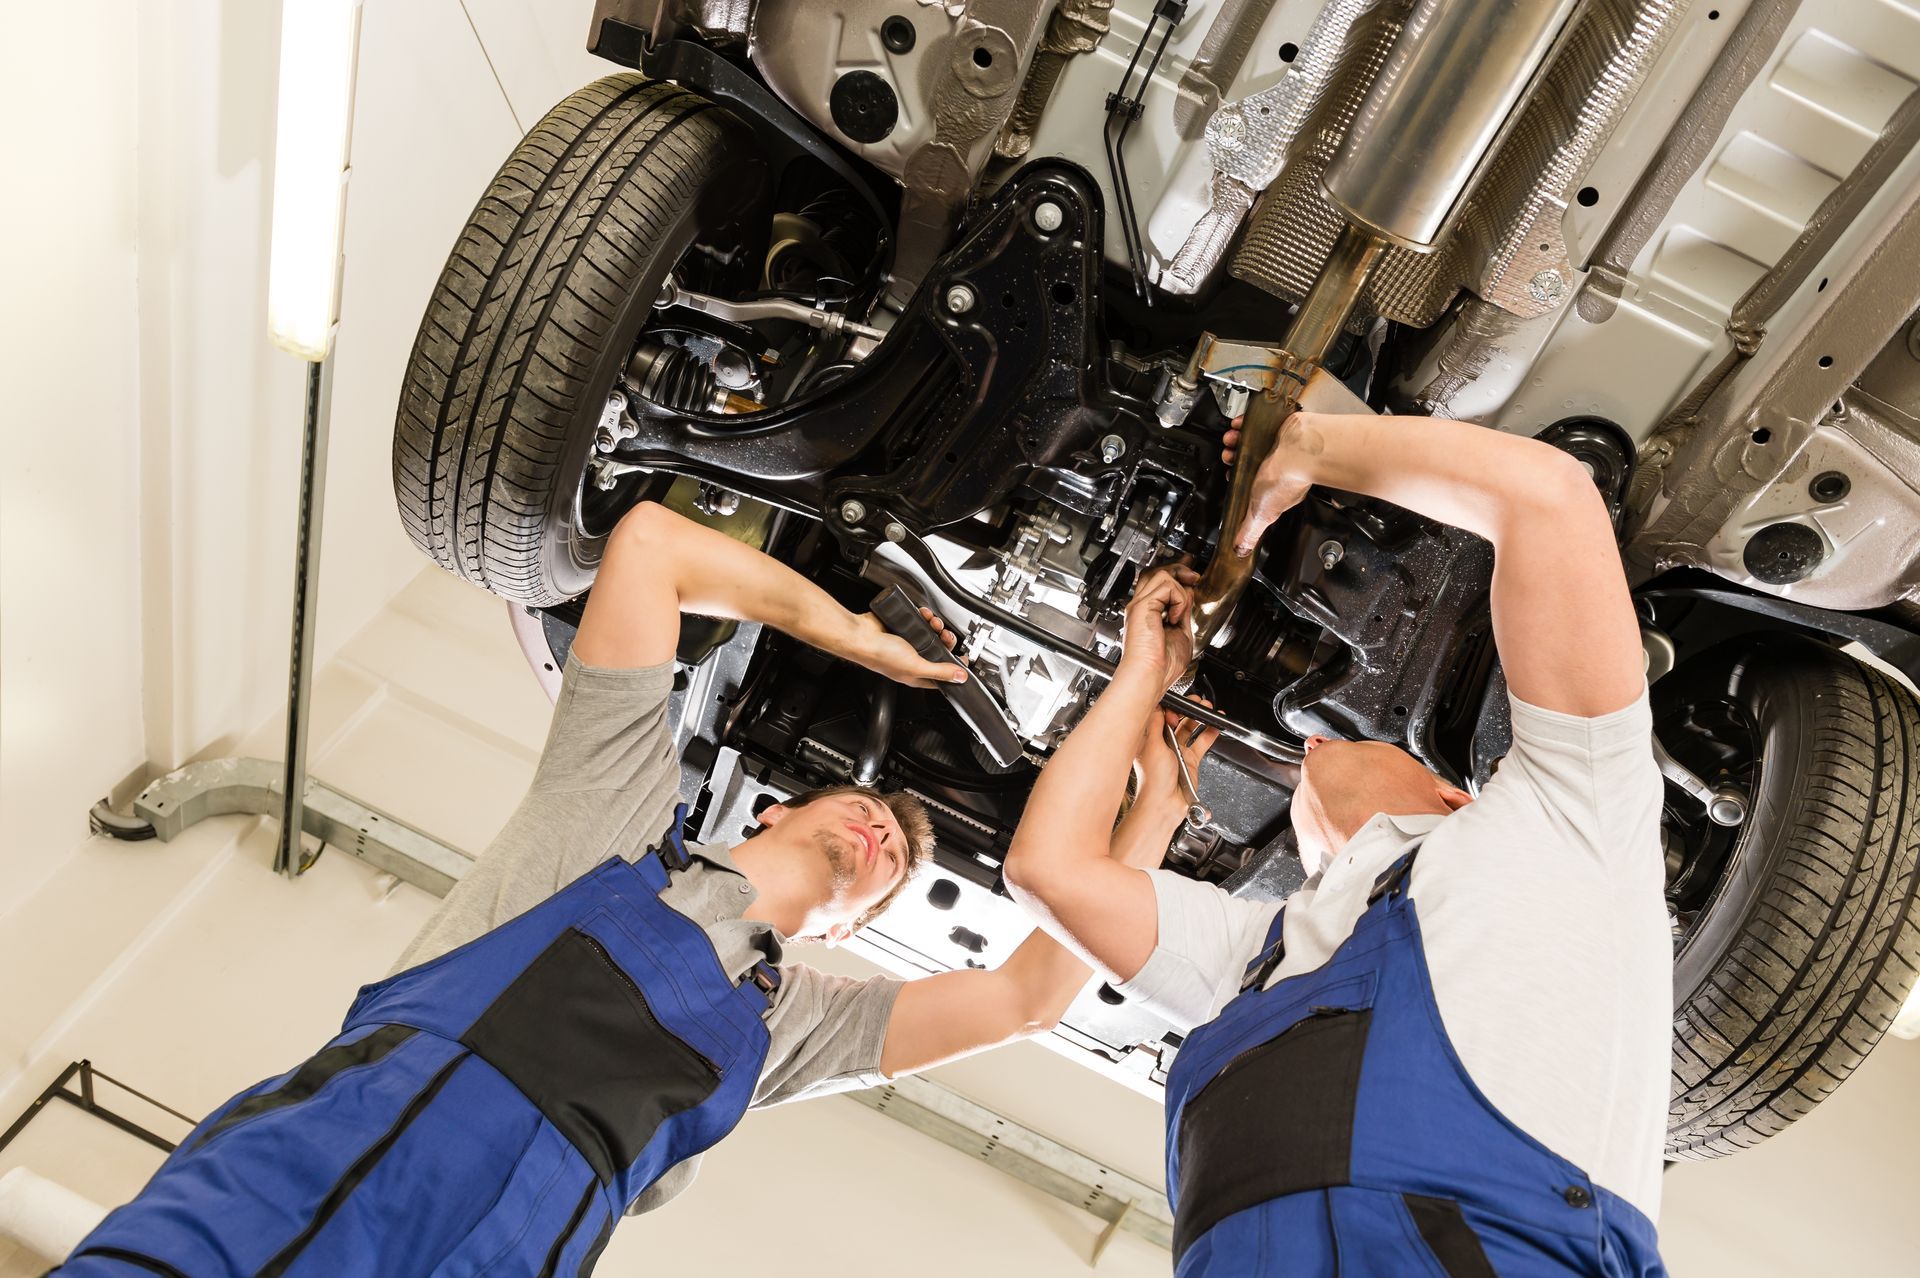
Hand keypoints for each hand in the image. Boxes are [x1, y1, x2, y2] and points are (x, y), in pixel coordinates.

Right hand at [850, 607, 970, 688]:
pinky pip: (919, 621)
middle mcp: (912, 659)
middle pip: (938, 650)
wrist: (861, 635)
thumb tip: (960, 677)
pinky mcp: (902, 628)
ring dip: (936, 625)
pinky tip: (923, 614)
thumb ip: (940, 671)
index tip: (964, 660)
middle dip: (946, 640)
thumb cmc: (880, 655)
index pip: (941, 675)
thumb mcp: (916, 666)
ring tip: (933, 622)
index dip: (954, 668)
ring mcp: (907, 643)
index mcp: (916, 674)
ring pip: (930, 634)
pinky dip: (924, 616)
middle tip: (946, 635)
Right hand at [1118, 565, 1197, 692]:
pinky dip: (1179, 599)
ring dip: (1179, 586)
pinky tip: (1176, 617)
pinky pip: (1166, 585)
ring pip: (1161, 573)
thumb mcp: (1181, 633)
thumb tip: (1188, 595)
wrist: (1149, 676)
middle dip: (1178, 570)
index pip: (1158, 584)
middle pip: (1156, 572)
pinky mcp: (1143, 606)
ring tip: (1183, 607)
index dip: (1176, 576)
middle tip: (1194, 578)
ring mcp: (1140, 605)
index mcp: (1147, 614)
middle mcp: (1141, 607)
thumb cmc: (1161, 666)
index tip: (1191, 577)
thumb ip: (1183, 613)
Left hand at [1133, 700, 1220, 812]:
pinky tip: (1215, 726)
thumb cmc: (1154, 780)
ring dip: (1199, 718)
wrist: (1166, 803)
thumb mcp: (1152, 746)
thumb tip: (1156, 707)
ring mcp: (1178, 752)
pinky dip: (1209, 733)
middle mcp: (1163, 744)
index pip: (1160, 716)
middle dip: (1187, 710)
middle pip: (1177, 721)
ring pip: (1190, 730)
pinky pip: (1201, 743)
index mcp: (1149, 739)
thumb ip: (1155, 725)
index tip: (1177, 706)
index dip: (1170, 709)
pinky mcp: (1190, 760)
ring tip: (1207, 709)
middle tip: (1196, 702)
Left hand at [1220, 369, 1353, 554]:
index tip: (1228, 475)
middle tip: (1227, 455)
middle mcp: (1277, 467)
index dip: (1236, 479)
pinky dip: (1245, 424)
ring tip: (1230, 439)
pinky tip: (1239, 425)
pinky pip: (1259, 423)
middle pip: (1248, 460)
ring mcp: (1279, 447)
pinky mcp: (1281, 428)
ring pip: (1251, 442)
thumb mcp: (1261, 512)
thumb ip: (1251, 530)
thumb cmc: (1286, 479)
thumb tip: (1242, 549)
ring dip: (1235, 440)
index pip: (1251, 484)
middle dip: (1233, 457)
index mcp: (1273, 488)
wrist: (1302, 450)